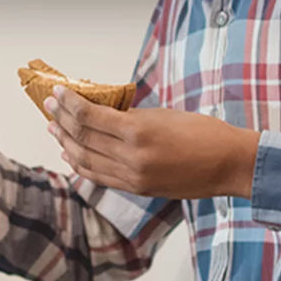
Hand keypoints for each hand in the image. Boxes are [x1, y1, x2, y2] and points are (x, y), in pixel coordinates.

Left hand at [45, 85, 258, 198]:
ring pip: (85, 159)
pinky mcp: (137, 190)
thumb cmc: (203, 132)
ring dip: (65, 141)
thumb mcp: (162, 115)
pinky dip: (80, 164)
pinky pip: (99, 176)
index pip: (89, 116)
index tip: (57, 91)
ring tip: (53, 127)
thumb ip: (128, 117)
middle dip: (61, 119)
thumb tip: (98, 111)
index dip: (68, 103)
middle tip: (49, 105)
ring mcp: (132, 177)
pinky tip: (69, 153)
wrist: (231, 164)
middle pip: (82, 137)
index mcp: (138, 132)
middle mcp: (131, 157)